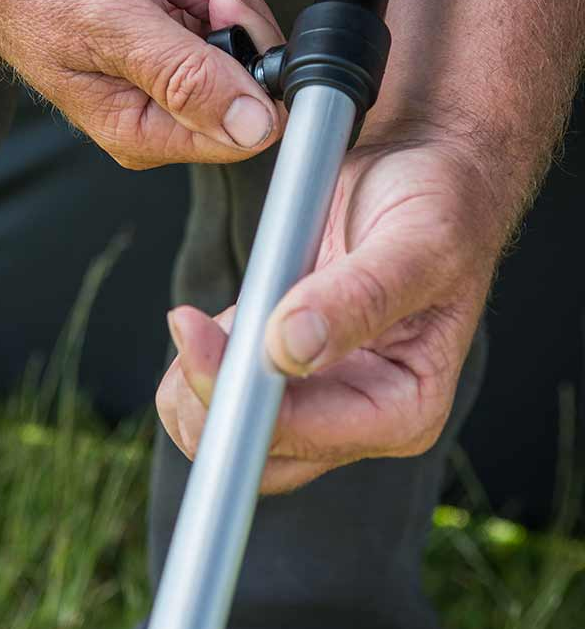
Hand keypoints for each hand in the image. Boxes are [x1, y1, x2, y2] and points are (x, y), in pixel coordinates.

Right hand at [0, 0, 282, 168]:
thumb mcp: (112, 28)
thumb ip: (188, 79)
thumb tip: (253, 125)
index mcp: (142, 126)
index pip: (245, 124)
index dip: (250, 57)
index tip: (218, 3)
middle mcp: (158, 97)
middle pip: (249, 55)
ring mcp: (165, 48)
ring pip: (235, 4)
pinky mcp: (167, 4)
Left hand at [162, 133, 501, 492]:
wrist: (428, 173)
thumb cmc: (440, 206)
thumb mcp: (415, 243)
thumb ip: (357, 297)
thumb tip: (289, 349)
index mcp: (407, 408)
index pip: (303, 434)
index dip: (238, 393)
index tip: (194, 330)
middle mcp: (365, 419)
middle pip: (259, 455)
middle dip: (207, 403)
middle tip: (189, 323)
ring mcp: (324, 401)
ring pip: (232, 433)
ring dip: (195, 385)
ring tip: (203, 318)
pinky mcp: (289, 372)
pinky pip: (226, 395)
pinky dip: (204, 363)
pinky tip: (216, 319)